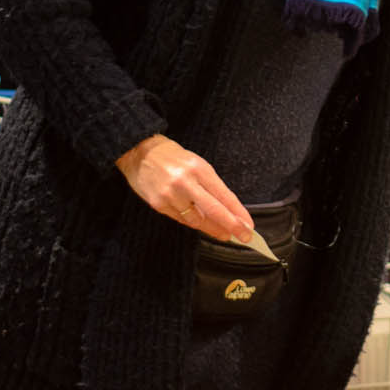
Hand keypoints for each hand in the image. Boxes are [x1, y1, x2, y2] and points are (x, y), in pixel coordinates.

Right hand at [114, 135, 254, 245]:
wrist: (140, 153)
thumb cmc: (173, 158)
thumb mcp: (198, 165)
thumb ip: (212, 186)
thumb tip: (229, 210)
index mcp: (200, 169)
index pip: (224, 195)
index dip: (238, 213)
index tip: (248, 225)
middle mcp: (186, 182)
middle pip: (214, 210)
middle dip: (232, 226)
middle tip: (244, 237)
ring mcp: (171, 195)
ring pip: (197, 220)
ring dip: (213, 229)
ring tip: (224, 234)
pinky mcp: (159, 204)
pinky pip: (181, 220)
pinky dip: (194, 224)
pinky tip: (203, 226)